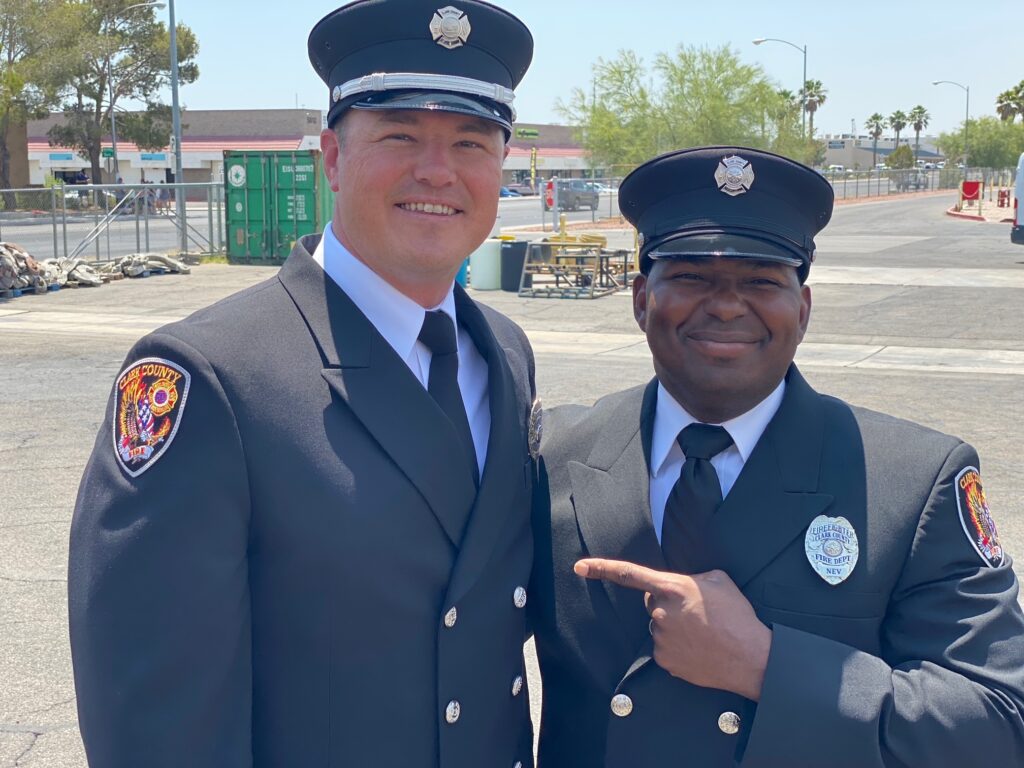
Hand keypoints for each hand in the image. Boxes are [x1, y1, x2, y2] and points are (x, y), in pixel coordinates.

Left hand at [575, 558, 771, 700]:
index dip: (601, 569)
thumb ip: (691, 577)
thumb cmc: (737, 617)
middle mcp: (661, 613)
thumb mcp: (718, 581)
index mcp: (672, 588)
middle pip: (652, 603)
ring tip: (702, 633)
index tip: (580, 567)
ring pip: (659, 626)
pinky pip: (664, 648)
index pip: (629, 574)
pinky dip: (677, 647)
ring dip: (674, 627)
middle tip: (696, 614)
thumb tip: (681, 586)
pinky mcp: (664, 660)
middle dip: (668, 605)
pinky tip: (698, 648)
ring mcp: (661, 638)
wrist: (751, 658)